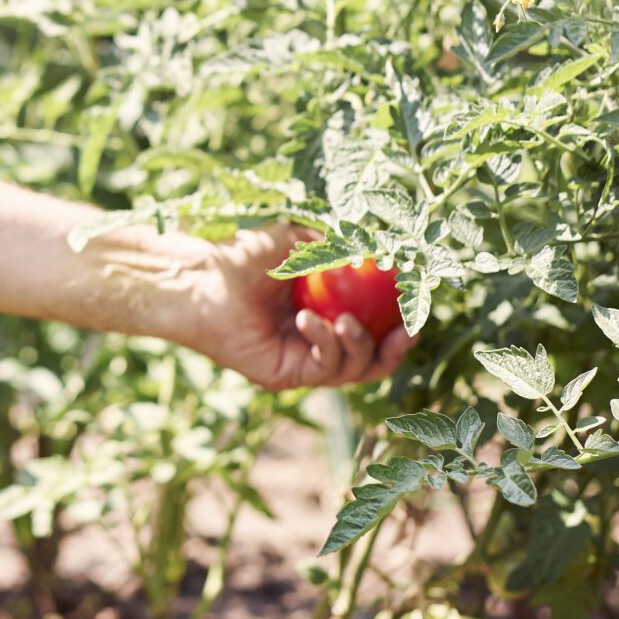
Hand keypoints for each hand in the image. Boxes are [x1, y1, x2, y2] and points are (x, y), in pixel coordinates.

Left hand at [186, 224, 415, 390]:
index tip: (416, 310)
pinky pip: (322, 369)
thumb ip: (334, 247)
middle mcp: (313, 343)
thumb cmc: (241, 256)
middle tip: (406, 331)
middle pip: (369, 360)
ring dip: (358, 344)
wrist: (202, 278)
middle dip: (394, 350)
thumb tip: (376, 249)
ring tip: (344, 319)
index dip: (397, 325)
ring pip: (351, 369)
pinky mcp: (283, 376)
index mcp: (321, 315)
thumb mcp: (295, 242)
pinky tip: (310, 320)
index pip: (369, 329)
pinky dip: (326, 343)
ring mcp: (299, 362)